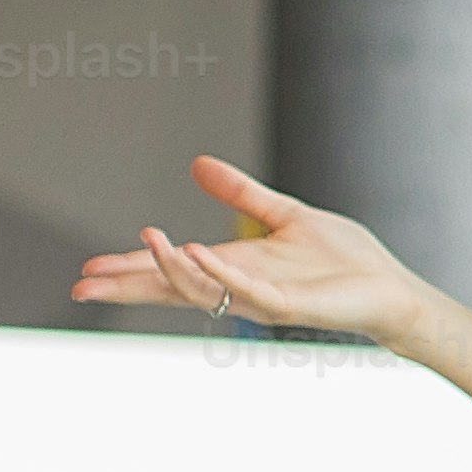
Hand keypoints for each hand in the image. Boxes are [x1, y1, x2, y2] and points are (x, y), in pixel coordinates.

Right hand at [71, 155, 421, 343]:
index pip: (172, 269)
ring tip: (146, 241)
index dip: (132, 267)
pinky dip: (217, 274)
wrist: (388, 287)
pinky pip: (245, 291)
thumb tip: (196, 164)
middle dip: (130, 285)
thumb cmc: (342, 259)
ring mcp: (261, 299)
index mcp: (234, 266)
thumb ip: (240, 193)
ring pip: (202, 290)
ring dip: (170, 268)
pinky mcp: (289, 306)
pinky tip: (194, 253)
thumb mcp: (283, 214)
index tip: (90, 271)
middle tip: (83, 286)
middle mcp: (239, 287)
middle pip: (173, 288)